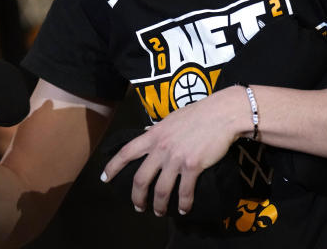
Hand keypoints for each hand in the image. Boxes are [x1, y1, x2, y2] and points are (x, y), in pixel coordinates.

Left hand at [100, 86, 243, 215]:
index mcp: (153, 135)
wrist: (222, 114)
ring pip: (160, 190)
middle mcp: (161, 148)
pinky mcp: (193, 166)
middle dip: (137, 197)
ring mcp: (176, 158)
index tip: (104, 178)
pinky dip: (183, 204)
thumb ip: (158, 130)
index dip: (113, 167)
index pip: (126, 152)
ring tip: (158, 212)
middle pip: (140, 178)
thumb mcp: (171, 119)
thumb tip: (147, 133)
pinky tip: (183, 209)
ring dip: (158, 205)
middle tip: (137, 206)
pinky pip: (184, 192)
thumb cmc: (198, 114)